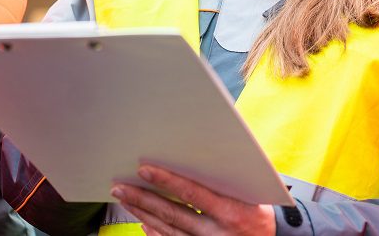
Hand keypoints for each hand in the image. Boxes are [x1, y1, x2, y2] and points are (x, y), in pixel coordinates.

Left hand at [111, 164, 275, 235]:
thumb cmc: (259, 210)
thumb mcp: (249, 190)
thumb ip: (223, 175)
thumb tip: (197, 151)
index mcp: (230, 211)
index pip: (191, 194)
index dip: (166, 181)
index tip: (144, 169)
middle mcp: (216, 232)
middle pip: (172, 213)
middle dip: (143, 199)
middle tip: (120, 186)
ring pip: (168, 229)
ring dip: (143, 213)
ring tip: (125, 198)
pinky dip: (155, 233)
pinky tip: (142, 222)